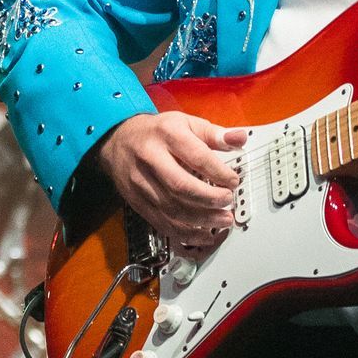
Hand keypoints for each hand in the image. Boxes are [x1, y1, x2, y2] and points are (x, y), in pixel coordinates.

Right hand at [102, 110, 246, 254]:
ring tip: (223, 220)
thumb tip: (239, 138)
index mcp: (166, 135)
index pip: (196, 157)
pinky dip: (185, 233)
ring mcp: (141, 183)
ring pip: (172, 208)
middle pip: (181, 186)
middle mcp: (150, 159)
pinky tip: (203, 234)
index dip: (219, 172)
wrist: (118, 141)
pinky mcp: (137, 202)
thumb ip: (214, 134)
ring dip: (202, 219)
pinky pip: (162, 223)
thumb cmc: (156, 133)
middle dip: (210, 198)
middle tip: (227, 201)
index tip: (233, 181)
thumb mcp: (185, 123)